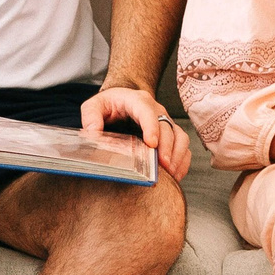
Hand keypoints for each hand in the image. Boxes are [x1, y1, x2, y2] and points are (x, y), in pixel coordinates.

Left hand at [78, 84, 192, 181]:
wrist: (123, 99)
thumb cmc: (110, 104)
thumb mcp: (94, 105)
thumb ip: (91, 116)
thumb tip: (93, 133)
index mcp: (138, 101)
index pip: (148, 113)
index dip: (152, 128)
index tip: (152, 145)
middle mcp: (157, 111)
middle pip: (168, 128)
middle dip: (167, 148)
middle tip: (162, 167)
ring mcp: (166, 123)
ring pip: (180, 137)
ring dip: (177, 156)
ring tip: (170, 174)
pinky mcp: (171, 135)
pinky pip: (183, 147)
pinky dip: (182, 161)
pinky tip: (175, 175)